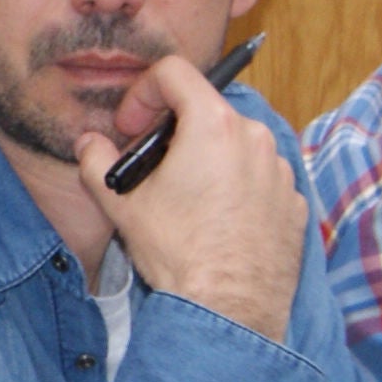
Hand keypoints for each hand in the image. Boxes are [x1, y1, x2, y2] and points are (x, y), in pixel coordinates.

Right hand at [77, 57, 308, 342]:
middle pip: (207, 109)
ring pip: (235, 144)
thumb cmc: (179, 252)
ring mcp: (279, 170)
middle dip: (173, 130)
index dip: (143, 93)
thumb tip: (88, 145)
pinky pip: (259, 178)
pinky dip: (236, 187)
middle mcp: (254, 137)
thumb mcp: (122, 204)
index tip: (131, 128)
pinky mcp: (293, 202)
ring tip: (185, 199)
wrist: (228, 309)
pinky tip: (216, 221)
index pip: (175, 73)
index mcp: (212, 124)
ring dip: (207, 159)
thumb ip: (97, 162)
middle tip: (151, 166)